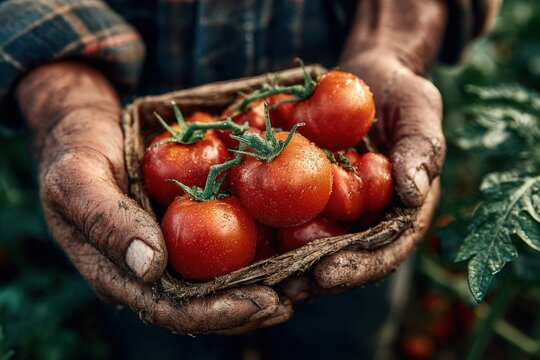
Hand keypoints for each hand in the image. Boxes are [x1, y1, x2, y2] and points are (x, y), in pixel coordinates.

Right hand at [16, 61, 290, 333]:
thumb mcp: (78, 179)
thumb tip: (151, 267)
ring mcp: (175, 251)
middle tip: (298, 296)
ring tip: (311, 280)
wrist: (89, 129)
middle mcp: (154, 271)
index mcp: (122, 273)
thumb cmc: (77, 151)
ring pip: (226, 280)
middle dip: (254, 305)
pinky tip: (296, 242)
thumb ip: (107, 221)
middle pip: (209, 302)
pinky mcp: (192, 228)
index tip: (263, 302)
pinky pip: (230, 245)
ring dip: (270, 283)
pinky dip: (264, 249)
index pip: (173, 308)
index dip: (218, 312)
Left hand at [281, 0, 446, 297]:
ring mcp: (335, 212)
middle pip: (343, 260)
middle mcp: (366, 221)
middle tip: (284, 289)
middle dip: (313, 278)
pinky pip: (287, 214)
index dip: (358, 268)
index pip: (384, 251)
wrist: (364, 79)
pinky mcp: (307, 196)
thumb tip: (414, 193)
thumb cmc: (400, 93)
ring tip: (257, 278)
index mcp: (399, 214)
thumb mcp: (419, 110)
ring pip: (311, 246)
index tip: (329, 274)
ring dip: (285, 265)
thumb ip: (421, 149)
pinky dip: (267, 227)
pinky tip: (241, 237)